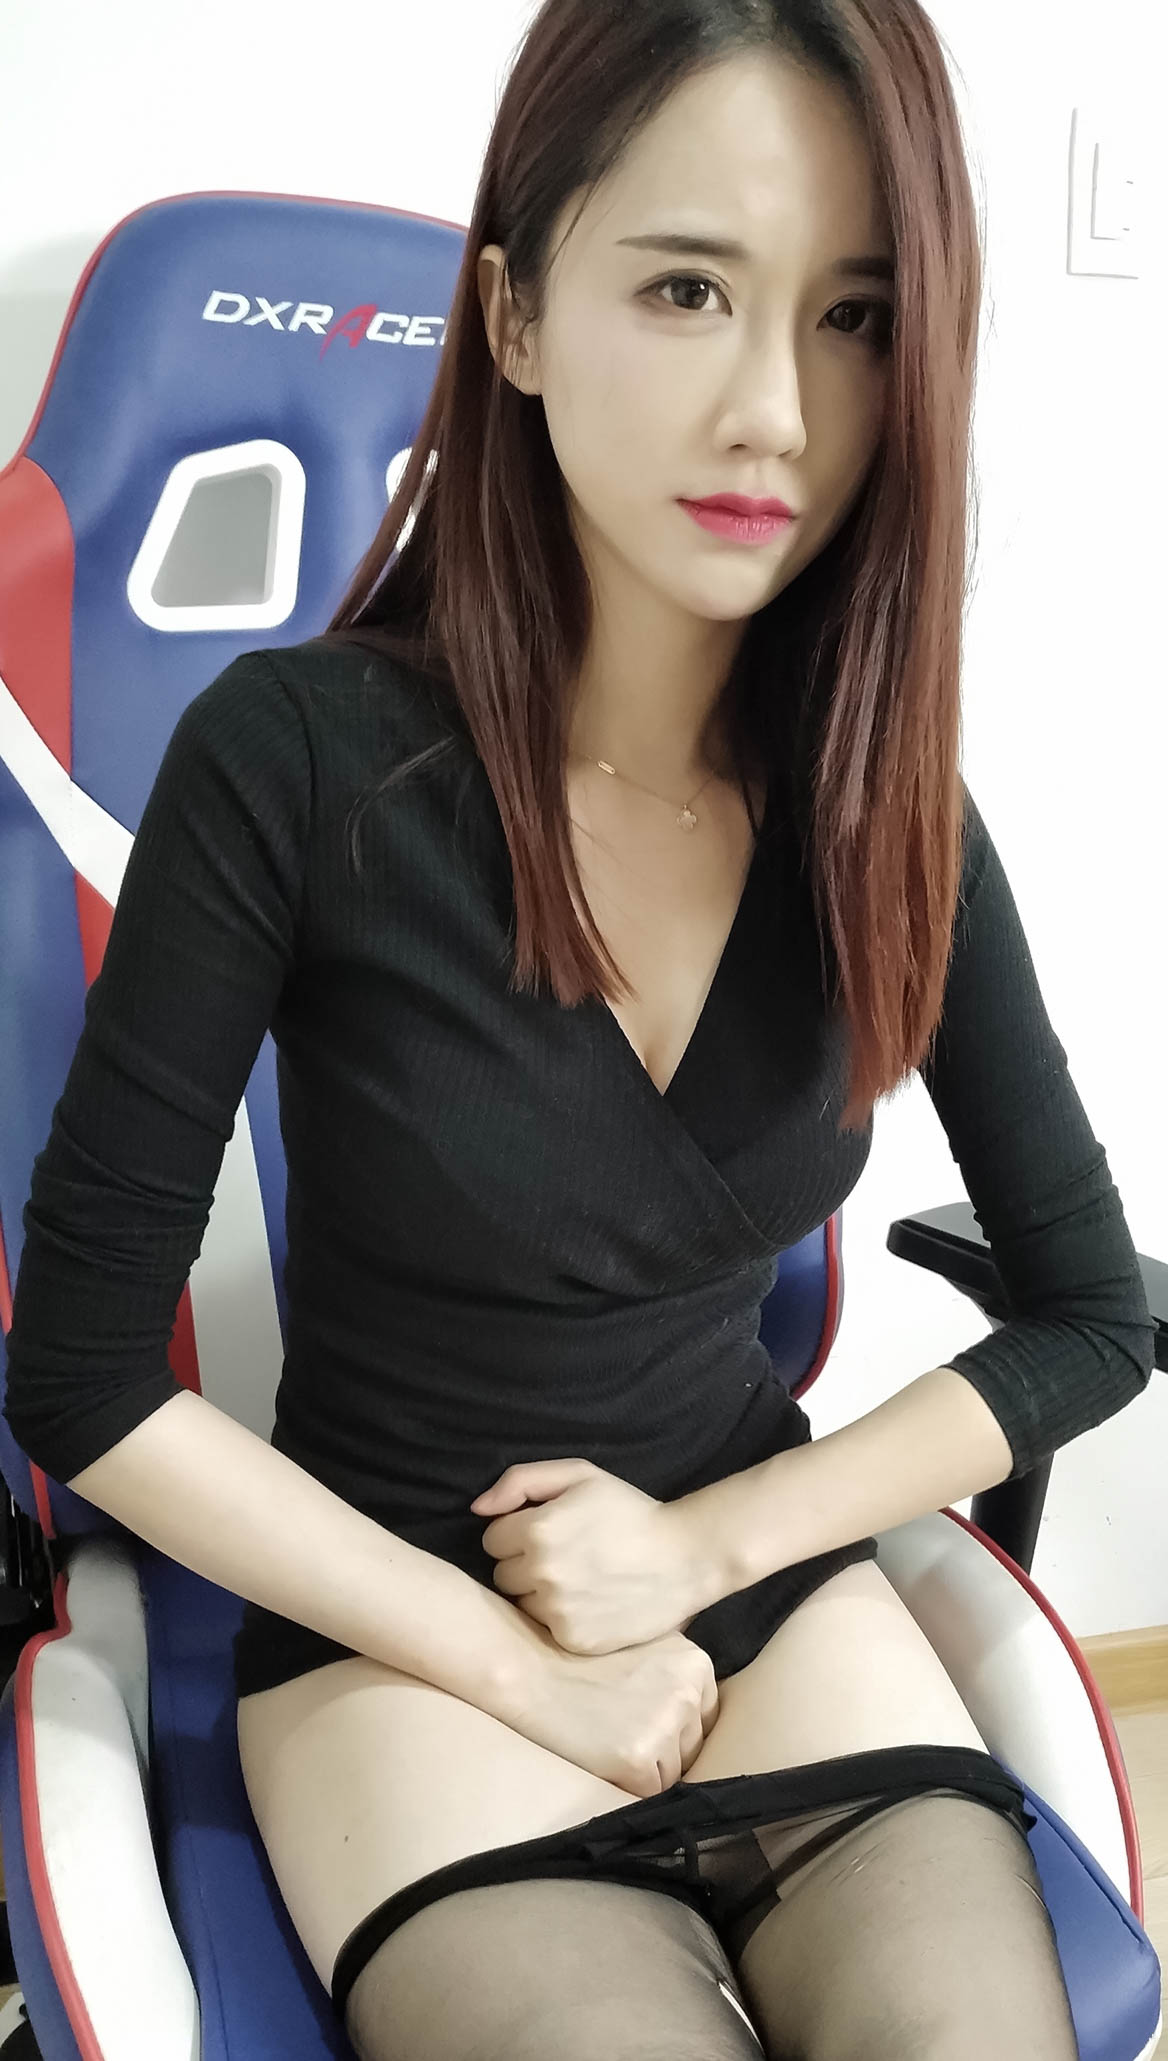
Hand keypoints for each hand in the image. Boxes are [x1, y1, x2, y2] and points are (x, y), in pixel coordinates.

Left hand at [471, 1458, 720, 1655]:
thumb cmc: (630, 1511)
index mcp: (538, 1530)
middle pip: (502, 1574)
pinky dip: (560, 1619)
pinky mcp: (575, 1641)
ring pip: (522, 1604)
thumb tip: (477, 1509)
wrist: (685, 1558)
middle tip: (565, 1555)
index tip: (550, 1531)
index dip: (519, 1531)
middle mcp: (543, 1573)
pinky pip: (545, 1630)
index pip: (493, 1538)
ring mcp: (558, 1612)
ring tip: (578, 1580)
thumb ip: (521, 1481)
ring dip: (539, 1593)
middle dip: (525, 1563)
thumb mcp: (580, 1475)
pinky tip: (589, 1603)